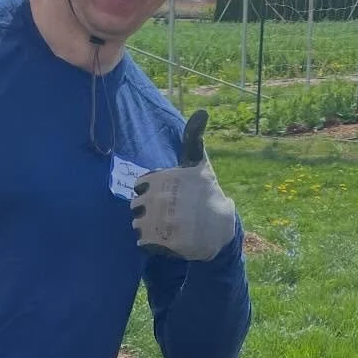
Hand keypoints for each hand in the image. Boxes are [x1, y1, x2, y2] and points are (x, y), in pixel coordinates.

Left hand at [131, 110, 236, 261]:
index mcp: (167, 179)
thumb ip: (193, 139)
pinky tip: (166, 239)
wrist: (221, 227)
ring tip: (166, 227)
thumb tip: (201, 112)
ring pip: (137, 225)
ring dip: (146, 227)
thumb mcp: (199, 163)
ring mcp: (165, 223)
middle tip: (167, 212)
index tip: (166, 194)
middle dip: (147, 210)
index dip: (149, 191)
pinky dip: (149, 243)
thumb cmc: (206, 191)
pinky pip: (143, 243)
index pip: (139, 186)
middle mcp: (164, 199)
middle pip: (135, 206)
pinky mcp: (167, 244)